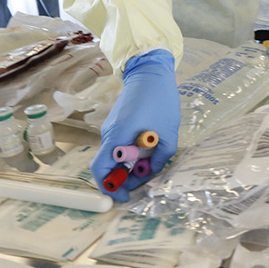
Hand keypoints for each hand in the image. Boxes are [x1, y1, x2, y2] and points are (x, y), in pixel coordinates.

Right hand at [92, 50, 179, 201]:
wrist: (150, 72)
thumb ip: (160, 157)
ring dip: (130, 165)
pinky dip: (130, 154)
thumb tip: (152, 171)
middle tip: (146, 180)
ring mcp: (111, 128)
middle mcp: (109, 135)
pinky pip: (119, 145)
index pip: (100, 169)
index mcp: (117, 137)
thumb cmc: (159, 101)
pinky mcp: (117, 124)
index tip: (125, 195)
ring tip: (152, 163)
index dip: (110, 187)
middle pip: (109, 166)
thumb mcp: (167, 133)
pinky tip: (148, 152)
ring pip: (115, 156)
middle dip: (125, 178)